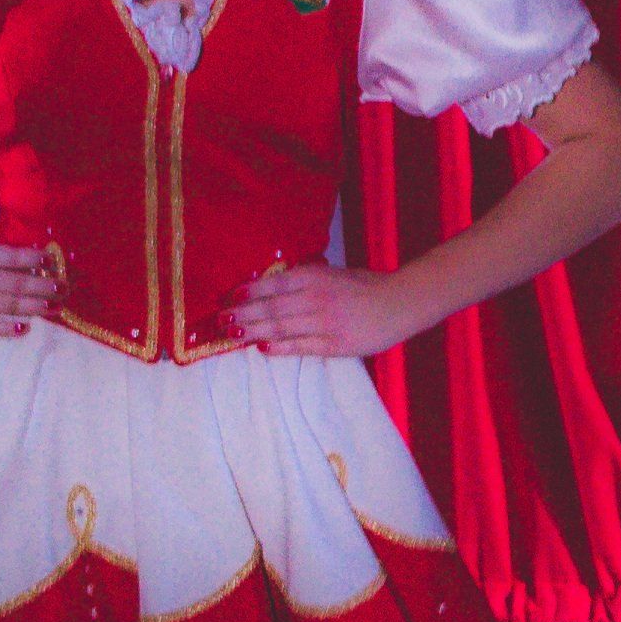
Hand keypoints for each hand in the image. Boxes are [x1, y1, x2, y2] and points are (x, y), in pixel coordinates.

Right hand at [0, 243, 59, 339]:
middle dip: (44, 286)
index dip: (34, 258)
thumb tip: (36, 269)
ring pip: (8, 304)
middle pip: (17, 282)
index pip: (11, 256)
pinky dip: (8, 328)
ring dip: (34, 306)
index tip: (52, 260)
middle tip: (64, 289)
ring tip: (54, 307)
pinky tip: (24, 329)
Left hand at [224, 260, 426, 358]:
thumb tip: (271, 288)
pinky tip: (262, 347)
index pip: (274, 284)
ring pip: (281, 328)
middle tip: (220, 321)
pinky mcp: (335, 345)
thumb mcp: (333, 274)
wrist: (400, 303)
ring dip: (254, 331)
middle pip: (272, 307)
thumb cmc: (365, 286)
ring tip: (233, 335)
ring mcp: (325, 323)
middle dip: (243, 314)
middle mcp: (317, 298)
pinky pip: (301, 346)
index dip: (249, 291)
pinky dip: (280, 347)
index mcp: (316, 277)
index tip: (229, 297)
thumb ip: (306, 280)